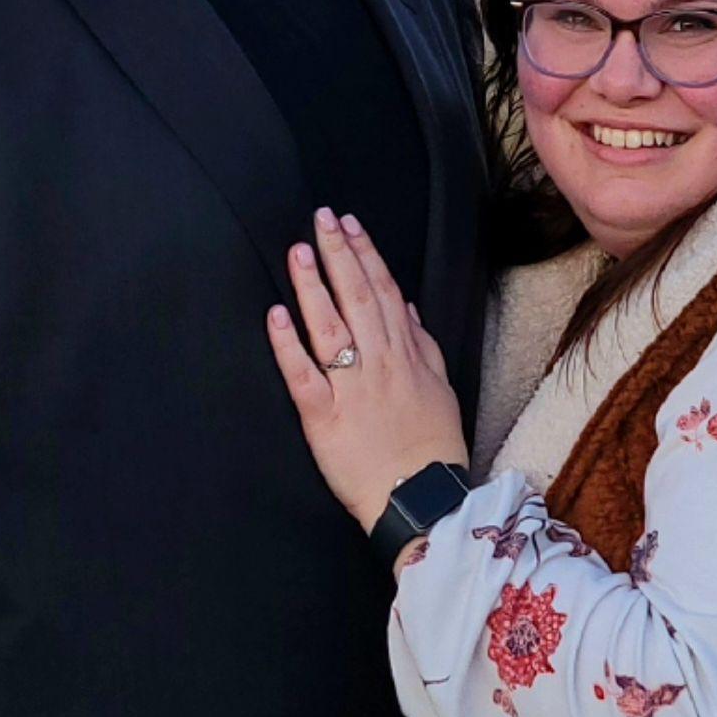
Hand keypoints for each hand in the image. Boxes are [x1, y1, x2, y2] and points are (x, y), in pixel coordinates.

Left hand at [265, 207, 467, 534]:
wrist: (421, 498)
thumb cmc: (430, 446)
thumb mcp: (440, 388)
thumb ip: (422, 345)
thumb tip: (408, 307)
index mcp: (405, 355)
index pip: (385, 292)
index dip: (366, 254)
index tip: (349, 224)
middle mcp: (379, 363)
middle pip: (358, 297)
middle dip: (339, 254)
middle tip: (322, 218)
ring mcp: (352, 388)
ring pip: (331, 327)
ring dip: (313, 286)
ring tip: (299, 252)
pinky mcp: (325, 417)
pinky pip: (304, 376)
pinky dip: (288, 344)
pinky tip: (276, 315)